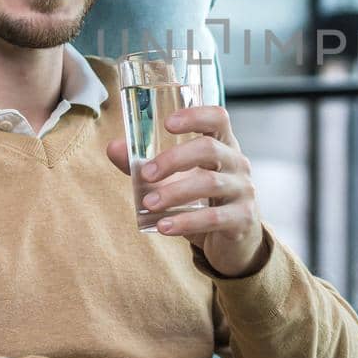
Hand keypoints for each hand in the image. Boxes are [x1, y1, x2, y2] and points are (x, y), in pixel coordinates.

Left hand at [107, 105, 265, 276]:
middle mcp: (238, 163)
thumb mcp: (177, 180)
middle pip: (210, 149)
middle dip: (174, 159)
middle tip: (147, 174)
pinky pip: (214, 217)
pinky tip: (164, 227)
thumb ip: (146, 164)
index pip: (218, 118)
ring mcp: (243, 191)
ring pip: (210, 183)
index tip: (167, 123)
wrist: (233, 242)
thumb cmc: (203, 201)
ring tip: (149, 204)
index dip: (195, 116)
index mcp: (223, 145)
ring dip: (175, 192)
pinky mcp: (243, 219)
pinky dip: (186, 222)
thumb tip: (113, 148)